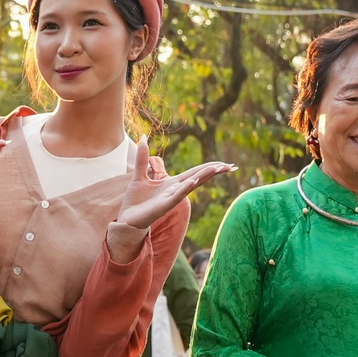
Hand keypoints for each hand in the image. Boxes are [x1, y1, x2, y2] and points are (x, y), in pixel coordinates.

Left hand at [104, 152, 233, 263]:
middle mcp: (175, 190)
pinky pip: (176, 196)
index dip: (210, 167)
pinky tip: (193, 181)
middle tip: (231, 166)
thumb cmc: (135, 201)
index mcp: (172, 183)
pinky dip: (185, 188)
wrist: (126, 218)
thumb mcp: (139, 175)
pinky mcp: (164, 206)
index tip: (226, 164)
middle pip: (198, 177)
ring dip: (203, 176)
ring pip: (190, 185)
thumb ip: (143, 158)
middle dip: (214, 171)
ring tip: (216, 168)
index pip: (195, 172)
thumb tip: (142, 137)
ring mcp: (171, 198)